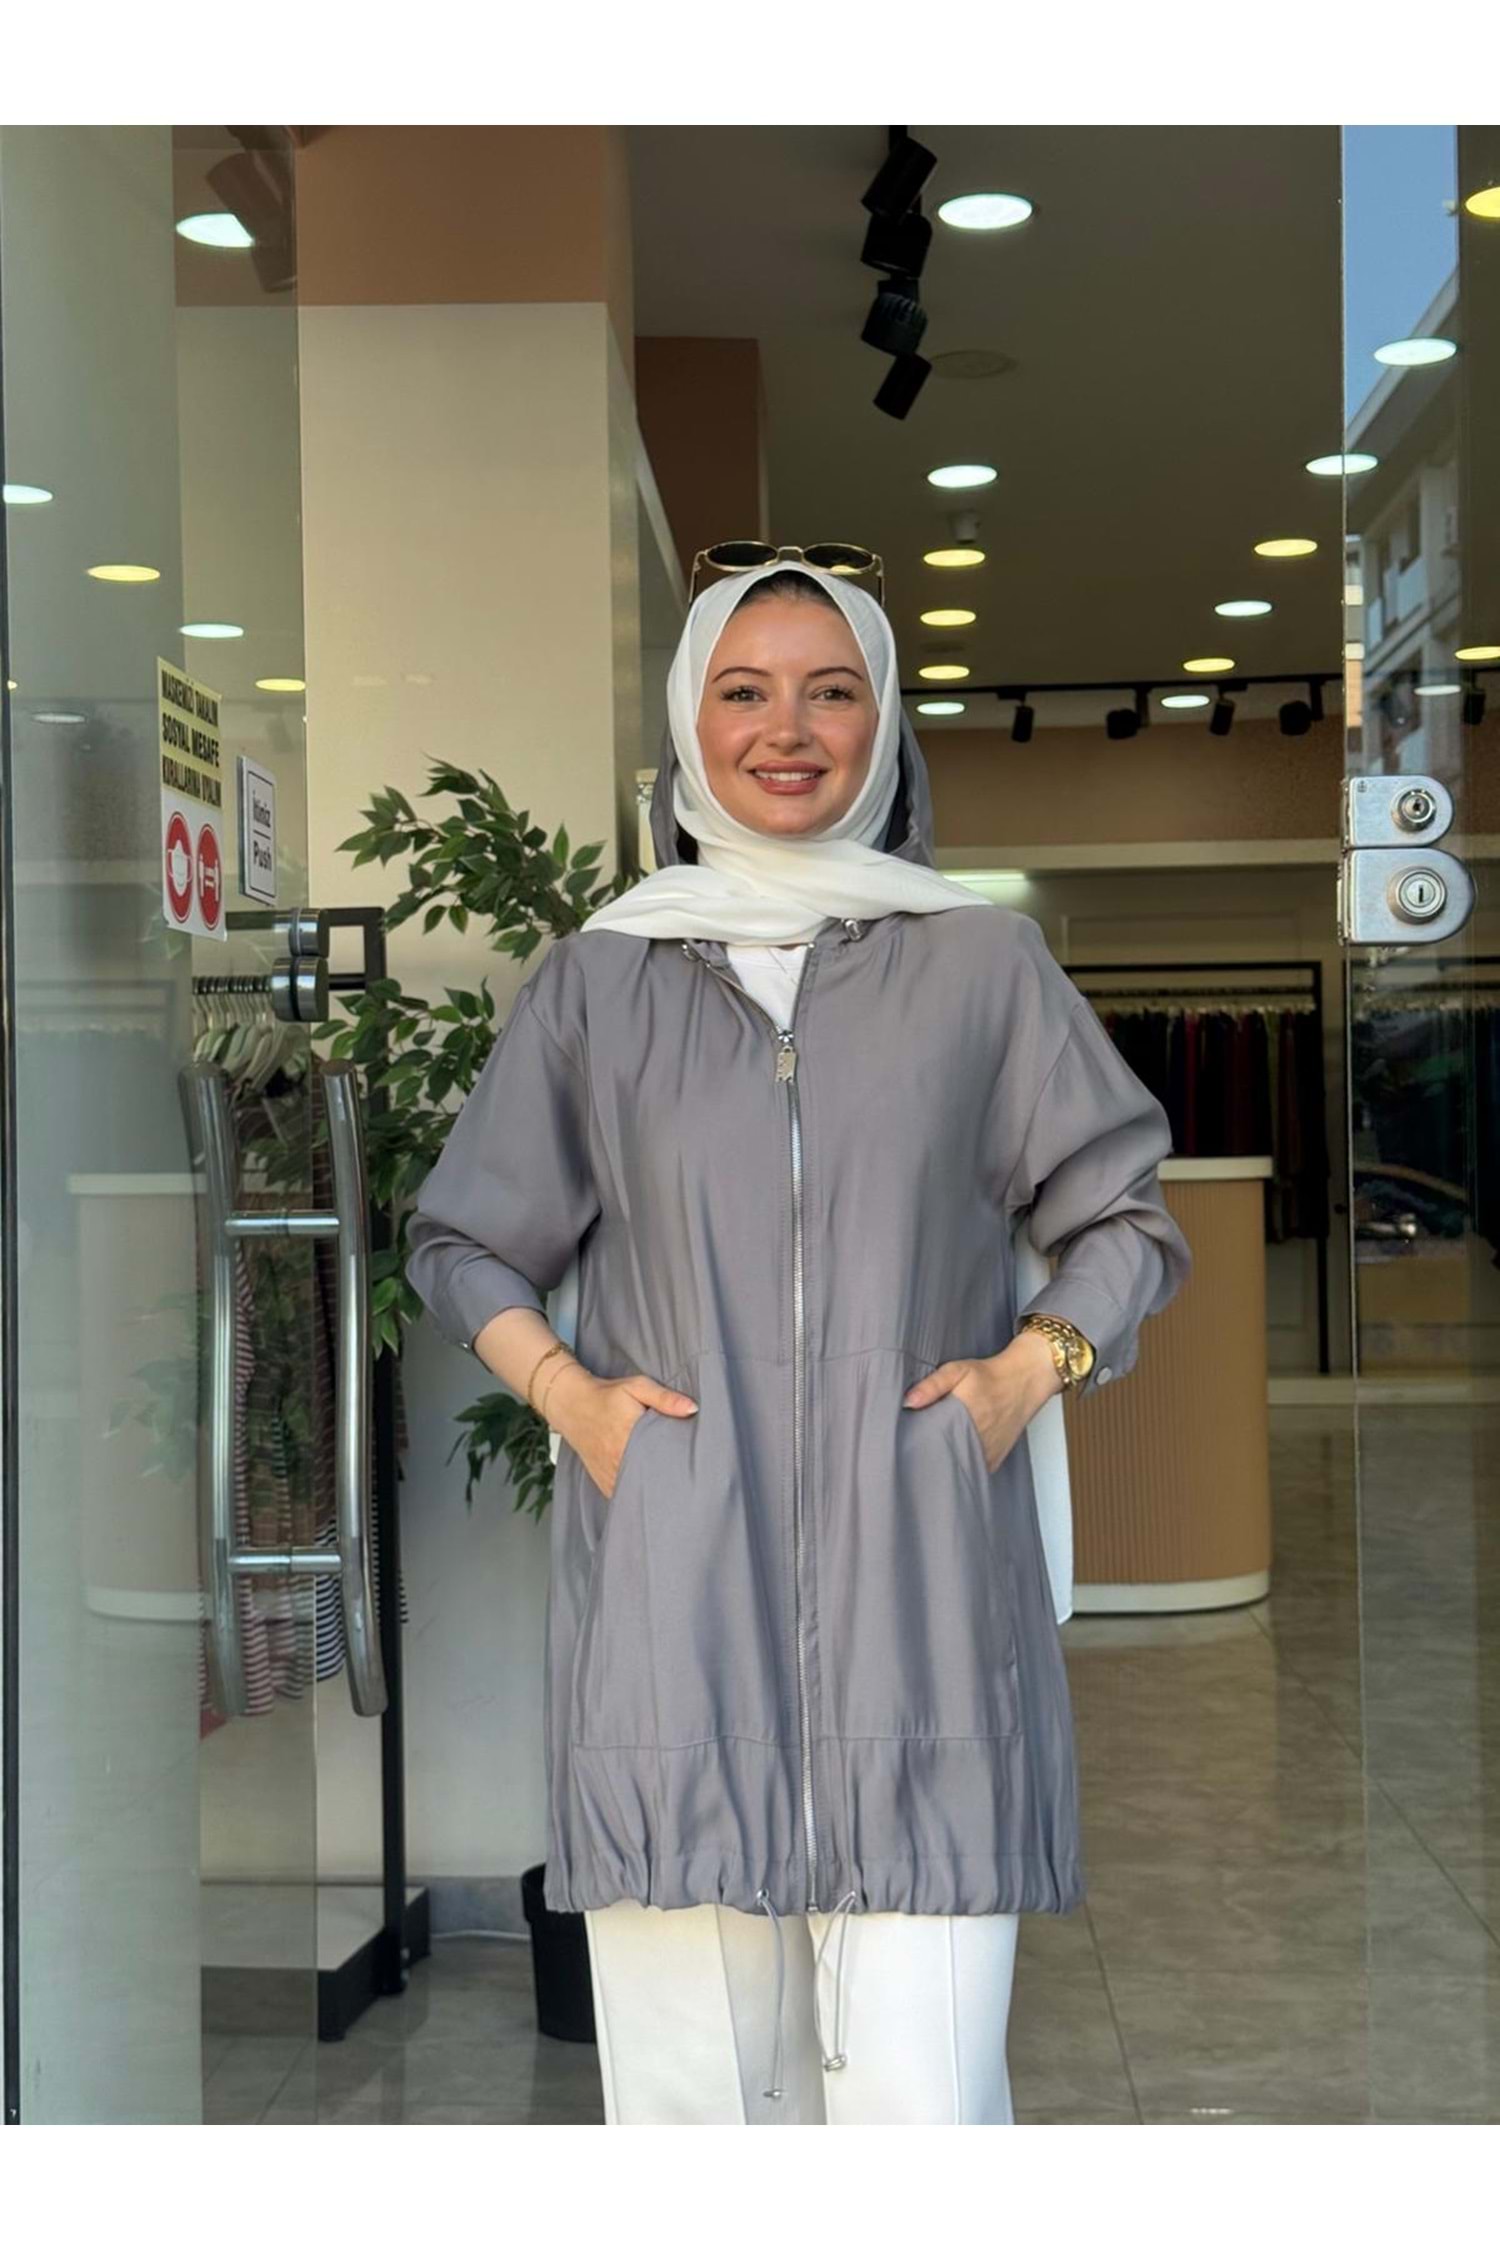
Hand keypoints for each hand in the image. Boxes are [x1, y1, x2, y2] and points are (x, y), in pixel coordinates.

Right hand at [549, 1367, 698, 1500]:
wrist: (573, 1406)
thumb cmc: (607, 1395)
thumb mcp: (637, 1387)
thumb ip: (665, 1398)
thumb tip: (692, 1408)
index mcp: (629, 1435)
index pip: (661, 1458)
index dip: (678, 1464)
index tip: (690, 1466)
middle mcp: (618, 1458)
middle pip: (652, 1479)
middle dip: (668, 1480)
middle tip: (686, 1480)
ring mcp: (610, 1473)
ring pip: (637, 1491)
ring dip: (652, 1491)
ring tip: (670, 1491)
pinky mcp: (604, 1482)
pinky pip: (624, 1497)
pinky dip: (636, 1496)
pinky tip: (648, 1493)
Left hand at [901, 1333, 1061, 1473]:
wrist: (1023, 1382)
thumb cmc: (989, 1376)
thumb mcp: (958, 1370)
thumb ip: (932, 1385)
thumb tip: (908, 1402)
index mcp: (963, 1418)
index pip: (932, 1441)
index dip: (918, 1443)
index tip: (908, 1441)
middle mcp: (976, 1439)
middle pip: (943, 1457)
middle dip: (929, 1454)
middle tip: (916, 1448)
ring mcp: (986, 1453)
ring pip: (958, 1467)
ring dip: (946, 1462)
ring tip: (934, 1453)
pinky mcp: (993, 1460)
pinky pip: (973, 1470)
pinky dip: (963, 1466)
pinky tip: (954, 1456)